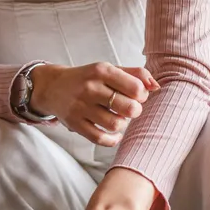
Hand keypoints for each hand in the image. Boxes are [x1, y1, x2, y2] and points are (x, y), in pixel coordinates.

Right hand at [29, 62, 158, 145]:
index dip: (142, 95)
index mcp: (102, 71)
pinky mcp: (75, 124)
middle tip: (128, 108)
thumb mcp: (109, 69)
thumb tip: (156, 86)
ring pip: (116, 125)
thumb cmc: (88, 78)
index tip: (135, 95)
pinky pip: (101, 139)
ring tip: (117, 117)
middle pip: (129, 108)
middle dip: (134, 111)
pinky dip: (112, 139)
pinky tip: (113, 133)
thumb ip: (135, 74)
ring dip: (122, 124)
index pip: (136, 88)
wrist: (52, 87)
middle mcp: (91, 88)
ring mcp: (81, 107)